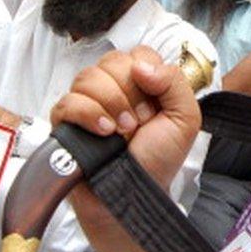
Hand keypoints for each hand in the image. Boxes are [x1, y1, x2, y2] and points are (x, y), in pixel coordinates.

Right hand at [52, 46, 200, 251]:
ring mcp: (87, 104)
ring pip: (88, 77)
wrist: (134, 196)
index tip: (155, 107)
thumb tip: (142, 65)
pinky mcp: (65, 123)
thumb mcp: (185, 119)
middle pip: (112, 61)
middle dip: (130, 93)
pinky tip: (103, 134)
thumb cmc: (158, 160)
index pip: (139, 54)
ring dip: (111, 104)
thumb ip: (175, 83)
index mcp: (142, 84)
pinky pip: (67, 102)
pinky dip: (88, 115)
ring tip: (122, 133)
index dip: (148, 77)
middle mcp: (113, 89)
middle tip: (139, 124)